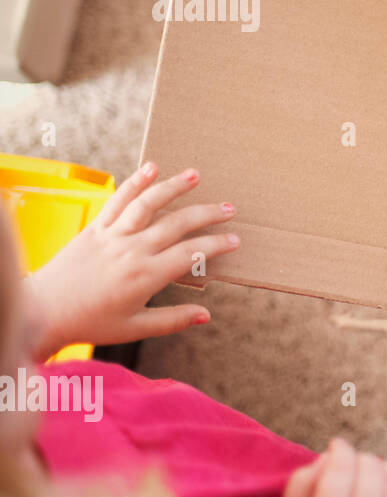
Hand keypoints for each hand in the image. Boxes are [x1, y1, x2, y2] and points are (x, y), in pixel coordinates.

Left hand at [24, 162, 239, 359]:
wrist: (41, 312)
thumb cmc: (89, 323)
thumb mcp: (134, 329)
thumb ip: (172, 320)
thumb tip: (205, 315)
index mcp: (145, 276)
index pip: (191, 254)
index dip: (217, 245)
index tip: (235, 240)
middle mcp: (132, 251)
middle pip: (177, 224)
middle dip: (208, 214)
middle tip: (229, 208)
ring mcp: (112, 236)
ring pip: (149, 204)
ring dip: (174, 187)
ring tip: (195, 175)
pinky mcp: (95, 228)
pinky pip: (118, 201)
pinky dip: (135, 182)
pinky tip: (151, 167)